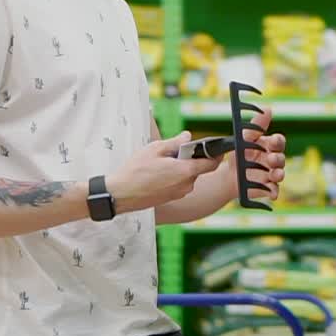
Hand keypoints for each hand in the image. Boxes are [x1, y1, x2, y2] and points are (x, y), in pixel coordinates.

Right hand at [106, 131, 220, 212]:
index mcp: (186, 171)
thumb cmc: (136, 171)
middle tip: (175, 151)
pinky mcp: (171, 198)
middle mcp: (186, 185)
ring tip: (163, 162)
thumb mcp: (155, 149)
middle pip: (199, 169)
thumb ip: (175, 142)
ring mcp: (179, 194)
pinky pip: (180, 184)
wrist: (120, 194)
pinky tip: (159, 173)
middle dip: (192, 158)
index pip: (212, 163)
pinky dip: (175, 176)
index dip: (215, 153)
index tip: (213, 147)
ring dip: (182, 168)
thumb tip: (188, 136)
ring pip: (188, 177)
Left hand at [221, 108, 286, 202]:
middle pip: (281, 158)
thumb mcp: (246, 136)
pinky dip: (274, 192)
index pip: (279, 142)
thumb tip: (268, 108)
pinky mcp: (266, 187)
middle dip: (277, 158)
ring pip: (280, 174)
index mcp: (269, 146)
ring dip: (279, 174)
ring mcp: (271, 175)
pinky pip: (273, 190)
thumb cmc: (240, 152)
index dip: (277, 141)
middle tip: (271, 158)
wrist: (229, 174)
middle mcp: (273, 160)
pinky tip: (272, 193)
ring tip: (276, 174)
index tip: (273, 141)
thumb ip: (258, 124)